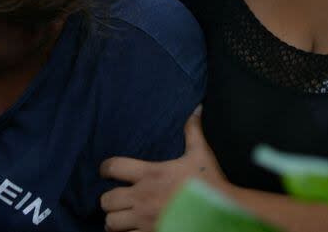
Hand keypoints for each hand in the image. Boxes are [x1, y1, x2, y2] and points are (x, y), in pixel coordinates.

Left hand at [99, 108, 227, 231]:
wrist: (223, 214)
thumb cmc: (210, 184)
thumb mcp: (201, 154)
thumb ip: (193, 131)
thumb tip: (197, 108)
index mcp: (151, 174)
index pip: (113, 167)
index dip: (104, 168)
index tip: (105, 171)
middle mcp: (143, 197)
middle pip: (106, 200)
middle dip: (109, 200)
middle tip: (117, 199)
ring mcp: (145, 220)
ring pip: (111, 223)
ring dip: (115, 220)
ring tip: (122, 217)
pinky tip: (134, 229)